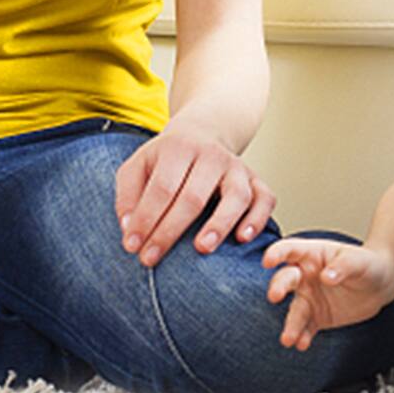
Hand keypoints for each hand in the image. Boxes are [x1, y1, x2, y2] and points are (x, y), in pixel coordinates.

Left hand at [115, 118, 274, 267]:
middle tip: (151, 259)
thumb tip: (128, 227)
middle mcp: (211, 155)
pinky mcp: (256, 179)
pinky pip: (265, 199)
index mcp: (178, 148)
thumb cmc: (166, 160)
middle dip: (170, 231)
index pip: (162, 188)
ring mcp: (237, 167)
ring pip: (236, 196)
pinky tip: (243, 238)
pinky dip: (258, 219)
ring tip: (202, 247)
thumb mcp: (139, 165)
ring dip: (220, 223)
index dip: (146, 219)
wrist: (203, 133)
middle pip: (193, 196)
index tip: (132, 246)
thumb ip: (127, 194)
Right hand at [260, 238, 393, 350]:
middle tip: (275, 296)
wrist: (379, 285)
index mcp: (312, 254)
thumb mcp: (358, 261)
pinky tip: (302, 344)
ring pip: (295, 310)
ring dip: (290, 324)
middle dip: (278, 287)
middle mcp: (305, 276)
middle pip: (285, 279)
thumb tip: (326, 276)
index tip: (268, 261)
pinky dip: (302, 336)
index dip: (277, 253)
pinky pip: (306, 328)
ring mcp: (309, 297)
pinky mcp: (317, 317)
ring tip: (288, 338)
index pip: (289, 250)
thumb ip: (343, 266)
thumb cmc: (366, 264)